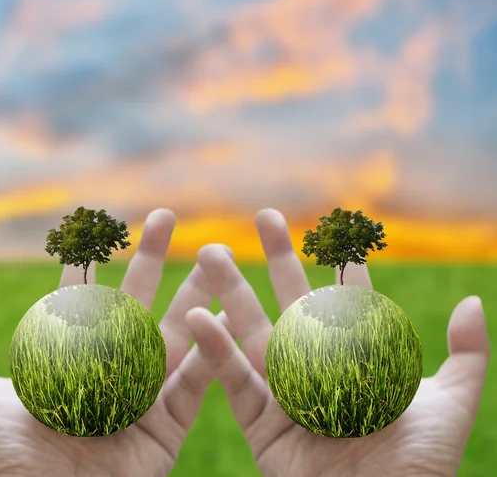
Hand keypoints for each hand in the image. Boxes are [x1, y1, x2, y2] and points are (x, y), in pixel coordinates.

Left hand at [0, 209, 228, 476]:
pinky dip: (213, 350)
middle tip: (165, 216)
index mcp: (73, 358)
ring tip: (217, 258)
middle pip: (136, 301)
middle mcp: (113, 367)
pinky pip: (196, 383)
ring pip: (175, 332)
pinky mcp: (169, 424)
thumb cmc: (10, 471)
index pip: (84, 296)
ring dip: (196, 292)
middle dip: (151, 256)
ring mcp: (144, 392)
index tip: (102, 223)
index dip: (92, 259)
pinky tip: (228, 315)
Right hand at [186, 209, 490, 476]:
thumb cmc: (421, 470)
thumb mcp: (451, 409)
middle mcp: (315, 365)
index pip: (346, 296)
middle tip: (266, 216)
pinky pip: (233, 380)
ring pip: (252, 329)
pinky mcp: (259, 422)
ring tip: (210, 251)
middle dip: (278, 255)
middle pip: (293, 299)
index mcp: (356, 356)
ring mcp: (284, 390)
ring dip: (231, 289)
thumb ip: (467, 356)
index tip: (330, 225)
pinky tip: (197, 314)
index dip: (338, 259)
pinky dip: (214, 349)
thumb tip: (473, 301)